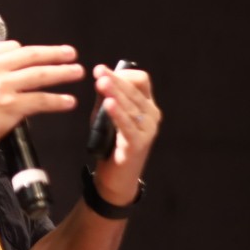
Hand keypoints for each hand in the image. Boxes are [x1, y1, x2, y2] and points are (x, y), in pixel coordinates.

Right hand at [0, 41, 82, 162]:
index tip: (42, 54)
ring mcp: (4, 86)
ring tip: (77, 72)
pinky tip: (68, 101)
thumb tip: (8, 73)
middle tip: (71, 53)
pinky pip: (41, 100)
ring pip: (41, 75)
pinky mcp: (11, 107)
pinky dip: (58, 101)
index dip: (31, 51)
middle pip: (33, 56)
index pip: (13, 47)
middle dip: (55, 54)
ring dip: (63, 73)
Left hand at [89, 63, 159, 201]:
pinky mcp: (138, 144)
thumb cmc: (111, 142)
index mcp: (147, 105)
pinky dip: (117, 114)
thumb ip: (105, 97)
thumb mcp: (106, 115)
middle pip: (134, 90)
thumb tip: (101, 76)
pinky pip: (127, 125)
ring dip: (115, 93)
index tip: (102, 71)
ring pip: (130, 106)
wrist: (116, 178)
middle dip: (115, 80)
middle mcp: (152, 115)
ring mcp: (148, 130)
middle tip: (98, 72)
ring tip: (101, 83)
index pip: (141, 80)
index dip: (122, 74)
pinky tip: (108, 104)